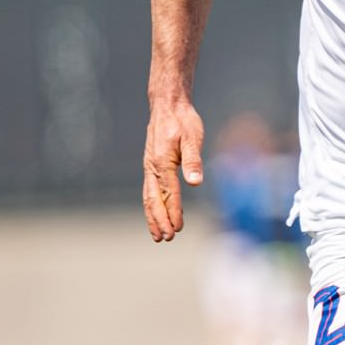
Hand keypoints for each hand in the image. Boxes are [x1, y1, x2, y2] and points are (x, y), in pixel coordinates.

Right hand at [143, 100, 205, 241]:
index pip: (169, 193)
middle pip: (154, 200)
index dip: (173, 212)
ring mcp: (149, 167)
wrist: (168, 106)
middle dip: (160, 220)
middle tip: (166, 239)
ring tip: (158, 235)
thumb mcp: (193, 138)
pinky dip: (152, 206)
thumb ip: (193, 161)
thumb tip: (195, 182)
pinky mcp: (151, 166)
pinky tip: (156, 216)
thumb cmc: (183, 121)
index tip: (177, 229)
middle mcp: (152, 167)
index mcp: (162, 162)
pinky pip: (149, 190)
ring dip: (153, 217)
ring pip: (148, 197)